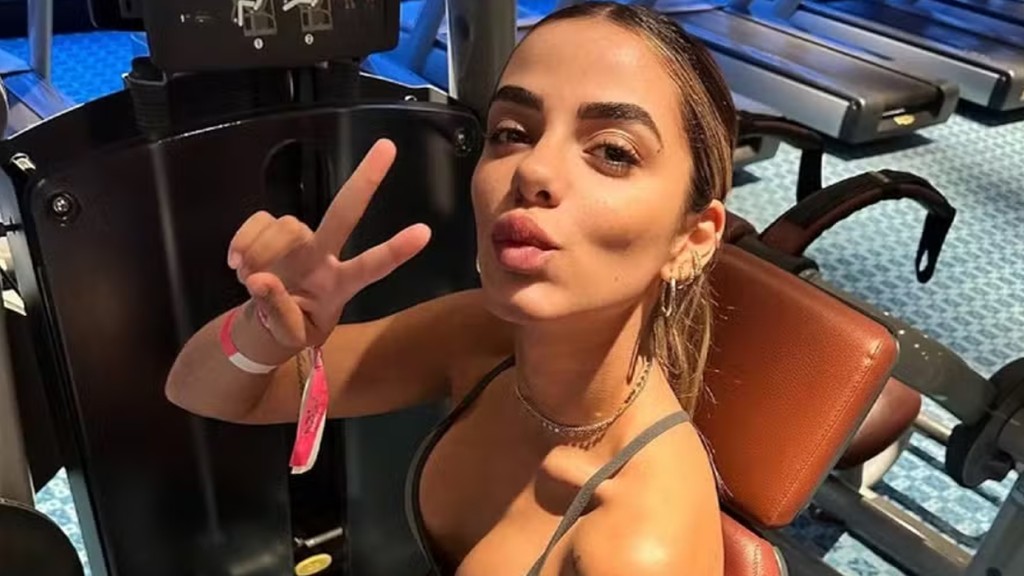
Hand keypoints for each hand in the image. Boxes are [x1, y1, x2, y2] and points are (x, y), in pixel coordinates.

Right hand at [227, 139, 430, 349]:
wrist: (262, 327)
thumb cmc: (290, 329)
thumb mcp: (289, 335)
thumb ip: (278, 312)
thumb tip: (261, 279)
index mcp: (339, 286)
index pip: (371, 267)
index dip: (395, 251)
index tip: (424, 232)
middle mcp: (324, 256)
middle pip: (345, 213)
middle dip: (366, 180)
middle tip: (388, 146)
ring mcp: (298, 241)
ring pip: (286, 225)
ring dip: (261, 251)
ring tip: (246, 278)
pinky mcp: (271, 230)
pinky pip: (258, 221)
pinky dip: (243, 241)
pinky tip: (236, 263)